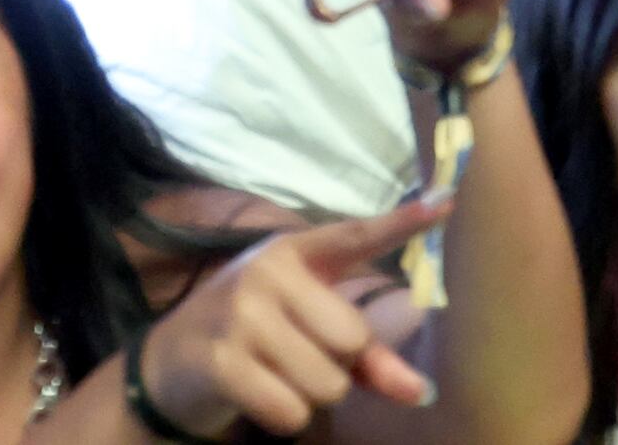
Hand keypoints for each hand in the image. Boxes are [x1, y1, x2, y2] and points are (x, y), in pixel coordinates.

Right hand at [141, 201, 456, 436]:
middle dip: (336, 365)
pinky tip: (258, 394)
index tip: (448, 200)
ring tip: (274, 374)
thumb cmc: (255, 340)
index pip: (355, 235)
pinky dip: (283, 416)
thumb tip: (420, 393)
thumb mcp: (307, 333)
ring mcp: (242, 313)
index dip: (402, 221)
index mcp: (294, 252)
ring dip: (309, 395)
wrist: (170, 362)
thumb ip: (367, 357)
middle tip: (297, 355)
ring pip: (326, 382)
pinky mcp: (222, 359)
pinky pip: (291, 409)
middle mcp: (268, 271)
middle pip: (351, 338)